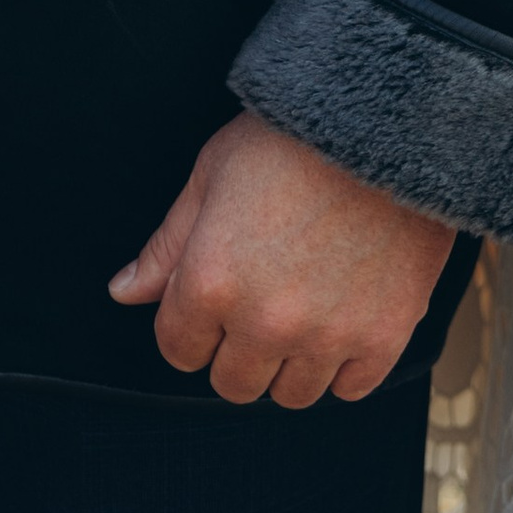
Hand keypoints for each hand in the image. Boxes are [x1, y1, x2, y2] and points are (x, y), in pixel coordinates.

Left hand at [109, 111, 454, 407]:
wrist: (387, 118)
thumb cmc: (293, 136)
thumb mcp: (212, 173)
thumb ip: (167, 245)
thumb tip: (125, 292)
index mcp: (210, 282)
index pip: (179, 350)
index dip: (191, 323)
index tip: (217, 297)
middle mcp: (264, 321)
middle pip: (234, 384)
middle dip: (238, 349)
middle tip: (263, 301)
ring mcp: (327, 335)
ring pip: (292, 395)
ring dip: (291, 361)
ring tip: (307, 308)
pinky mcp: (384, 335)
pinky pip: (351, 389)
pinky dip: (346, 364)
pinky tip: (345, 317)